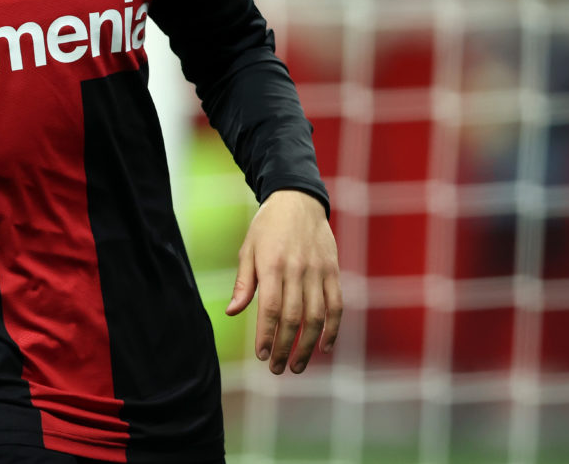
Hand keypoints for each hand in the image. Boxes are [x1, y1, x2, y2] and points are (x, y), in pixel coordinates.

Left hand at [224, 190, 341, 374]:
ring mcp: (318, 271)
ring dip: (308, 345)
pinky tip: (325, 348)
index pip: (271, 308)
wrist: (298, 200)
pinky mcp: (333, 271)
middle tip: (278, 369)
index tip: (262, 356)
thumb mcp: (248, 249)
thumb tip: (231, 312)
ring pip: (317, 316)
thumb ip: (243, 283)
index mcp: (272, 265)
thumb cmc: (268, 227)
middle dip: (286, 348)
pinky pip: (337, 305)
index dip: (268, 335)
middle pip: (294, 317)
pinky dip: (333, 329)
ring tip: (298, 366)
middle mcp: (297, 269)